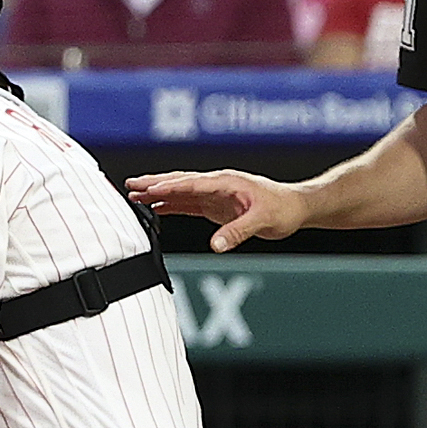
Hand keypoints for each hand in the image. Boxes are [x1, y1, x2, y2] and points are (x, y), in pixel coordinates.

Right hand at [126, 169, 310, 251]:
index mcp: (226, 182)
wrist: (296, 207)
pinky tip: (156, 207)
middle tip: (130, 185)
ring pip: (181, 191)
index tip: (148, 189)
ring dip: (158, 193)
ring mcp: (215, 194)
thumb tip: (215, 245)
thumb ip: (237, 232)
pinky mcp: (216, 205)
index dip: (168, 187)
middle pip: (180, 182)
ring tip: (135, 195)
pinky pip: (188, 203)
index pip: (191, 183)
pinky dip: (171, 204)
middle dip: (154, 184)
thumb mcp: (262, 221)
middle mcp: (217, 185)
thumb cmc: (283, 209)